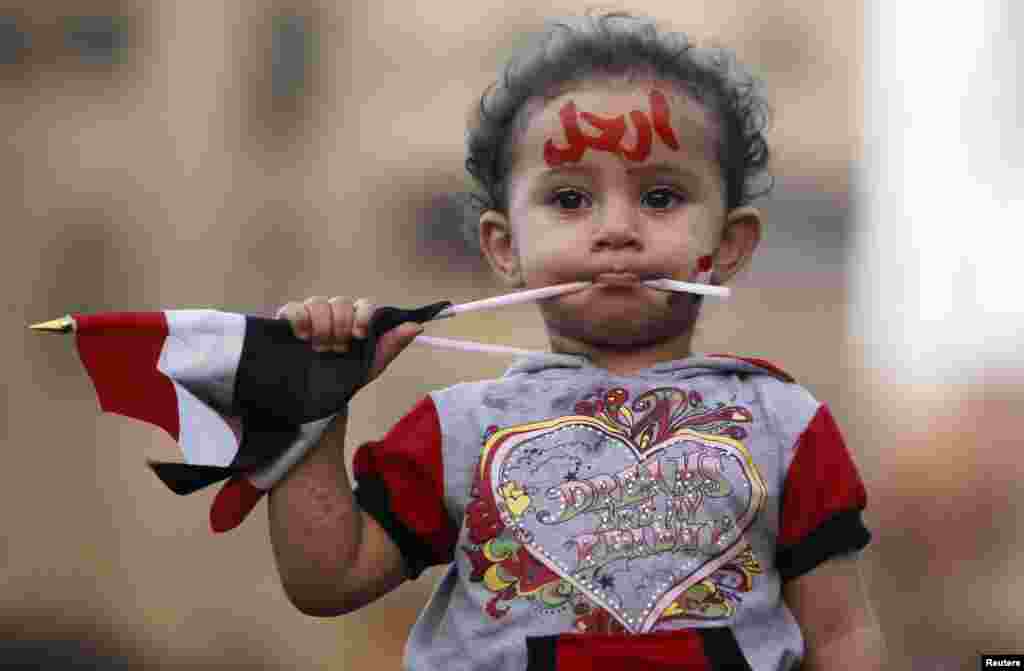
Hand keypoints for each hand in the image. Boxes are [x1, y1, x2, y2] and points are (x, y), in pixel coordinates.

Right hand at [275, 296, 424, 383]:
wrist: (320, 393)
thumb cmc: (350, 374)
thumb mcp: (373, 363)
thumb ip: (394, 343)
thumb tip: (418, 326)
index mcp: (358, 318)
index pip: (364, 304)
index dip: (363, 316)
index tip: (360, 335)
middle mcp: (336, 312)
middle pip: (341, 303)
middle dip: (341, 327)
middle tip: (338, 349)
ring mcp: (313, 314)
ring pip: (318, 303)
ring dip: (322, 326)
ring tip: (320, 349)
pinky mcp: (290, 319)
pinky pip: (293, 308)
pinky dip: (299, 318)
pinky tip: (303, 336)